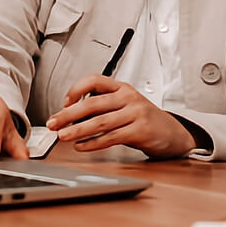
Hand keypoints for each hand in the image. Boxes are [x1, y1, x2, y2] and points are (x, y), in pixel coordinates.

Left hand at [44, 75, 196, 158]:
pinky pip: (111, 137)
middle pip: (93, 103)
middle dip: (68, 114)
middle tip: (53, 123)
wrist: (173, 133)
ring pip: (100, 121)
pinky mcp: (140, 130)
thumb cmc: (144, 120)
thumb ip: (103, 107)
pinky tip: (81, 146)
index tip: (64, 101)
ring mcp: (136, 113)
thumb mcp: (125, 105)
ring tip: (62, 136)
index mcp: (122, 88)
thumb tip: (71, 116)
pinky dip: (93, 143)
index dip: (77, 89)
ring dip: (77, 130)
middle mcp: (129, 97)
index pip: (95, 80)